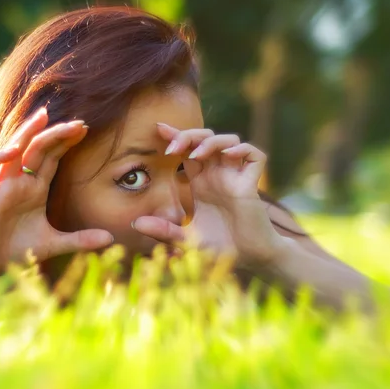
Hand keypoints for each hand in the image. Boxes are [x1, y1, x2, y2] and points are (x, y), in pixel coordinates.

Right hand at [0, 108, 113, 269]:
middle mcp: (20, 182)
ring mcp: (2, 187)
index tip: (85, 129)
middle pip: (37, 149)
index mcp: (35, 188)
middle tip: (78, 122)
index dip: (66, 142)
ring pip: (13, 151)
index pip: (52, 157)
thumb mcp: (54, 243)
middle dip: (56, 134)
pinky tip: (14, 151)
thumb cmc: (18, 248)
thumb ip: (81, 240)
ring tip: (43, 117)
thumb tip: (111, 238)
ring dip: (27, 133)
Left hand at [132, 123, 286, 263]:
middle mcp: (218, 175)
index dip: (176, 136)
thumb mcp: (185, 239)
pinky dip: (243, 149)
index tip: (158, 129)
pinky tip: (228, 156)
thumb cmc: (220, 247)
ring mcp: (235, 177)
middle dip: (190, 135)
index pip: (188, 150)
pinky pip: (254, 155)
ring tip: (197, 155)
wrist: (248, 259)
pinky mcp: (252, 184)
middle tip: (173, 147)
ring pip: (230, 141)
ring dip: (212, 141)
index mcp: (201, 182)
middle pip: (206, 138)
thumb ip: (163, 231)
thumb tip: (135, 223)